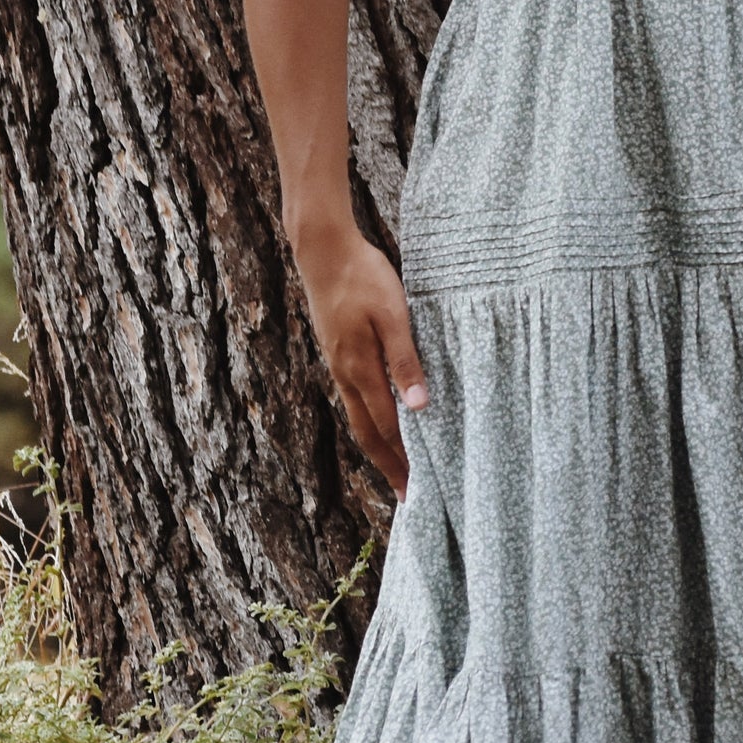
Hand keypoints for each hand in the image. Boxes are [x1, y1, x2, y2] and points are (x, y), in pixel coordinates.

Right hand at [293, 224, 427, 502]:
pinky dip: (370, 417)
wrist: (324, 249)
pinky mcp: (337, 350)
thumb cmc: (363, 277)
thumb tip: (419, 407)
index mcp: (360, 369)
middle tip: (407, 493)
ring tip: (396, 464)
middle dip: (388, 464)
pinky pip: (354, 396)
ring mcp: (338, 363)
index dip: (401, 461)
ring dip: (378, 444)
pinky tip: (381, 416)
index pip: (385, 428)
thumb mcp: (393, 315)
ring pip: (359, 415)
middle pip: (367, 432)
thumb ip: (405, 360)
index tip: (415, 491)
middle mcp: (345, 373)